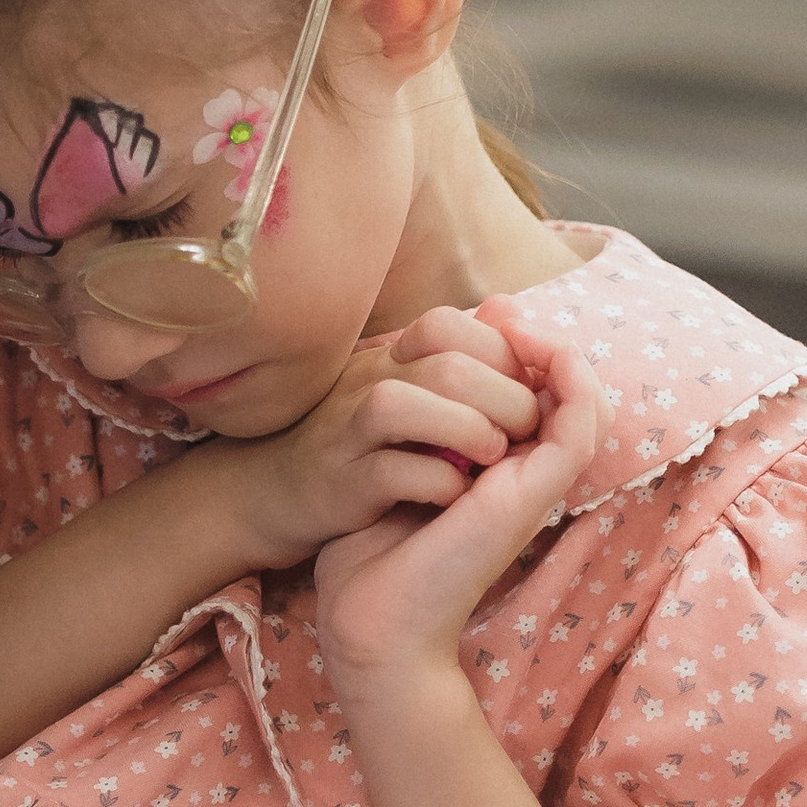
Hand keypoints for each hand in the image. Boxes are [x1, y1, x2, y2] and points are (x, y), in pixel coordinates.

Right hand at [238, 305, 541, 569]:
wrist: (276, 492)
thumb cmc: (358, 441)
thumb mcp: (404, 387)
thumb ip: (455, 356)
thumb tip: (510, 312)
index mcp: (389, 358)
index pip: (450, 325)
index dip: (505, 353)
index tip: (530, 390)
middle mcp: (367, 384)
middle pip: (445, 365)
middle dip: (505, 398)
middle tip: (527, 432)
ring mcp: (347, 432)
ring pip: (403, 406)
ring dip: (467, 431)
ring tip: (494, 457)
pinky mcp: (339, 483)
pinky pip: (387, 471)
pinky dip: (434, 482)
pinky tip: (454, 493)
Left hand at [312, 324, 603, 701]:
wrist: (369, 616)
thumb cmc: (373, 543)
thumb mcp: (398, 457)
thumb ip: (424, 411)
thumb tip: (425, 362)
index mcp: (497, 469)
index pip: (535, 392)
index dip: (520, 345)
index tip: (483, 316)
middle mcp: (523, 474)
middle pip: (565, 390)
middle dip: (539, 338)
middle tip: (502, 313)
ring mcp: (534, 484)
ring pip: (583, 401)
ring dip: (560, 352)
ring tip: (518, 326)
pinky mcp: (535, 493)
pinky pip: (581, 424)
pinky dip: (574, 380)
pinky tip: (541, 351)